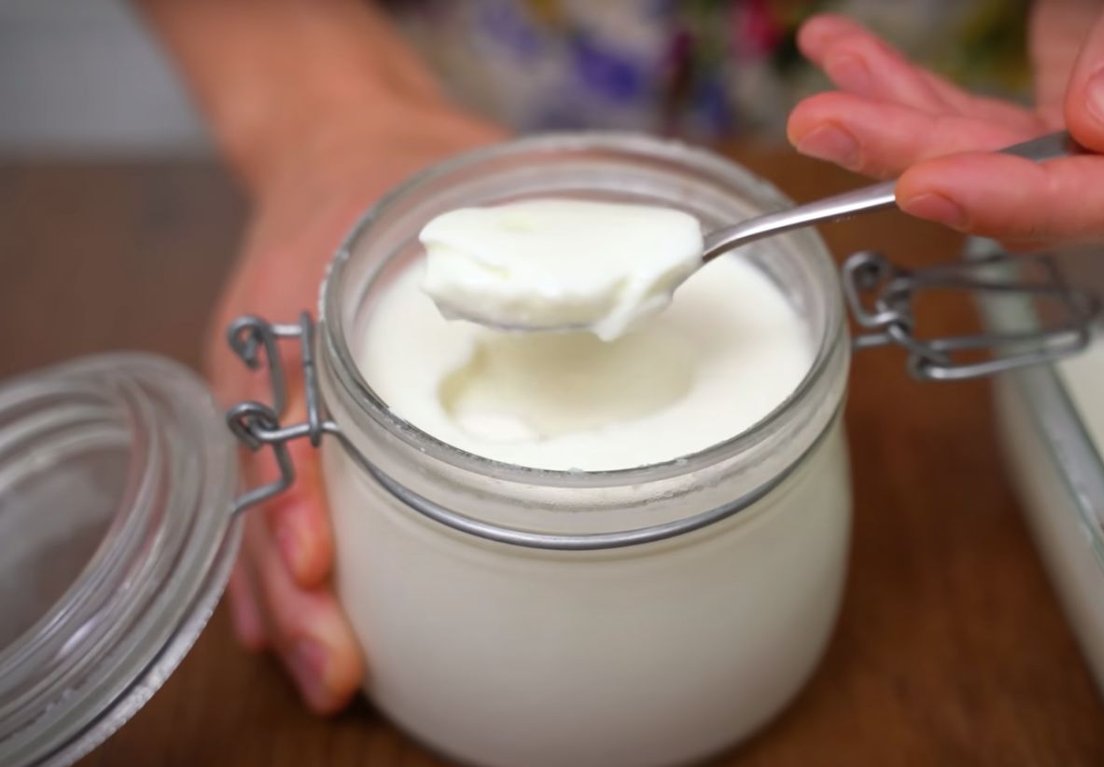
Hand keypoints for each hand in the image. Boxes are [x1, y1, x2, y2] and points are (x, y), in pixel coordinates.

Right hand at [206, 106, 501, 712]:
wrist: (338, 142)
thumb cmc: (403, 169)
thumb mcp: (462, 186)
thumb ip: (533, 238)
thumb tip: (669, 271)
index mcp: (309, 300)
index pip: (289, 407)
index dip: (304, 493)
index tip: (322, 558)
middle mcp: (279, 359)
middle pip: (268, 484)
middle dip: (298, 585)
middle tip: (338, 662)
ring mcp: (272, 393)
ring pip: (264, 506)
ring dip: (288, 597)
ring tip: (326, 672)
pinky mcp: (287, 415)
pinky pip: (270, 495)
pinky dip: (276, 563)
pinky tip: (294, 626)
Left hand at [788, 2, 1103, 248]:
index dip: (1021, 201)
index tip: (926, 184)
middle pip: (1044, 186)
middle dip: (922, 156)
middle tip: (831, 125)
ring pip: (996, 160)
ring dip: (898, 125)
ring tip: (825, 97)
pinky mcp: (1078, 122)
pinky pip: (988, 125)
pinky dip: (916, 95)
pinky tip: (855, 65)